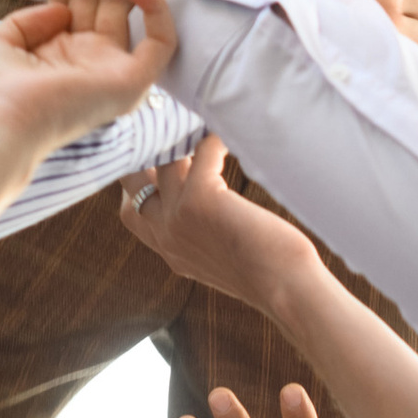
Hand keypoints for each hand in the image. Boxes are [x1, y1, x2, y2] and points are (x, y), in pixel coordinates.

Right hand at [120, 136, 321, 314]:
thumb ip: (203, 235)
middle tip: (171, 131)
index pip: (132, 213)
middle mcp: (166, 236)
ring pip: (164, 162)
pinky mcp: (200, 200)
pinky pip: (200, 152)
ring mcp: (178, 218)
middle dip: (144, 154)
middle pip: (131, 184)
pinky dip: (214, 141)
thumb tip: (210, 198)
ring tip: (206, 127)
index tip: (157, 160)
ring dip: (183, 140)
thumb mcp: (221, 258)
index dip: (139, 183)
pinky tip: (230, 139)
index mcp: (171, 252)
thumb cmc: (270, 274)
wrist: (286, 290)